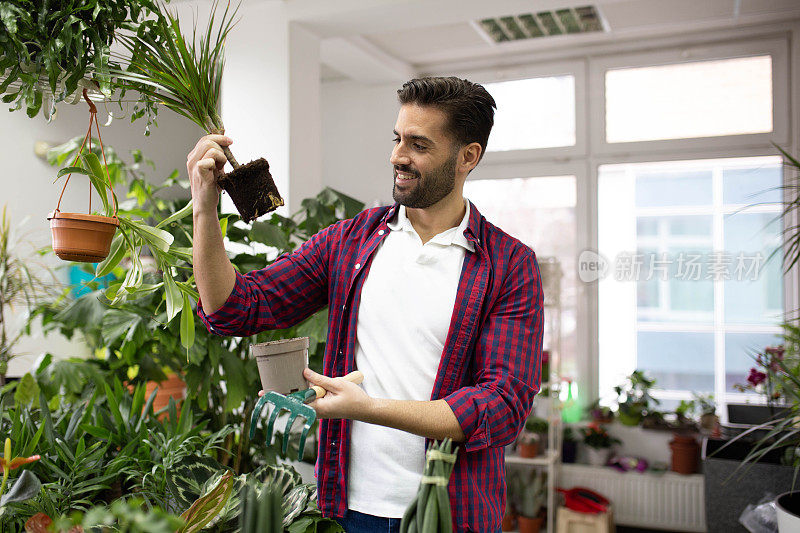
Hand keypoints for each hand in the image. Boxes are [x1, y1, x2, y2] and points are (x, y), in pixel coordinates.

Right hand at [186, 134, 231, 216]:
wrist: (206, 204)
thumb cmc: (212, 186)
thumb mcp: (215, 167)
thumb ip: (218, 155)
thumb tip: (226, 141)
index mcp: (194, 156)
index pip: (205, 138)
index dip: (219, 137)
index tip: (230, 141)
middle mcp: (191, 159)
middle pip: (208, 140)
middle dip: (221, 148)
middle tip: (224, 162)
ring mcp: (193, 166)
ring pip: (210, 148)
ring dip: (221, 157)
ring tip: (220, 169)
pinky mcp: (199, 173)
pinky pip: (209, 160)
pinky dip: (217, 164)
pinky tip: (217, 173)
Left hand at [258, 369, 372, 419]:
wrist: (366, 409)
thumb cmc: (354, 397)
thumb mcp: (337, 384)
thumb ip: (319, 380)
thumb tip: (304, 373)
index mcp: (319, 407)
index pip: (295, 401)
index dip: (279, 396)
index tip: (264, 394)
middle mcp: (316, 411)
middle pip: (296, 401)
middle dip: (282, 394)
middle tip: (264, 390)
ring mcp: (319, 410)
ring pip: (303, 400)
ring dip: (294, 393)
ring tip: (280, 385)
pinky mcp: (322, 408)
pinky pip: (310, 400)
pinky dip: (304, 393)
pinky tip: (301, 384)